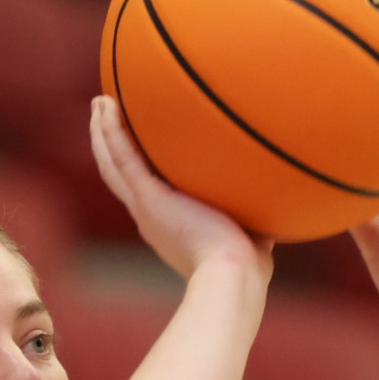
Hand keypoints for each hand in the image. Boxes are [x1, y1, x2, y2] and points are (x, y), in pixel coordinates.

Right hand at [89, 95, 274, 283]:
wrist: (233, 275)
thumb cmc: (247, 263)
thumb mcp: (250, 227)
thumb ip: (254, 207)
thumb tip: (279, 189)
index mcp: (168, 222)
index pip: (146, 187)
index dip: (138, 165)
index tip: (138, 144)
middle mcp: (150, 214)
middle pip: (119, 173)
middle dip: (110, 144)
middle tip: (105, 115)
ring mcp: (144, 206)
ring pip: (112, 163)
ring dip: (102, 132)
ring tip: (99, 104)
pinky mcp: (147, 198)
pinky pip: (121, 157)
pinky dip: (109, 131)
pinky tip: (105, 105)